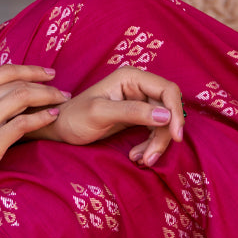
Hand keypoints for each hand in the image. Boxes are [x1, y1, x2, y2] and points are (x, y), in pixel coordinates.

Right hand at [0, 65, 69, 205]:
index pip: (4, 71)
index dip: (30, 69)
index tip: (47, 73)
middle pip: (17, 83)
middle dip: (44, 84)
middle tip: (60, 90)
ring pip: (22, 98)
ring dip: (47, 97)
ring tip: (60, 102)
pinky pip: (22, 125)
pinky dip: (41, 118)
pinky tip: (51, 118)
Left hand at [32, 66, 185, 166]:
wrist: (61, 128)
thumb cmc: (75, 117)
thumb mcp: (100, 114)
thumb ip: (132, 112)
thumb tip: (165, 116)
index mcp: (130, 77)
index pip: (168, 90)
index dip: (176, 112)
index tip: (175, 137)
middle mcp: (138, 85)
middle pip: (168, 108)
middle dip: (164, 134)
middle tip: (150, 157)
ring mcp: (139, 100)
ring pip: (164, 122)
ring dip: (157, 143)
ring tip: (141, 160)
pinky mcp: (138, 116)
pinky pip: (155, 130)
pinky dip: (150, 145)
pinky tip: (137, 156)